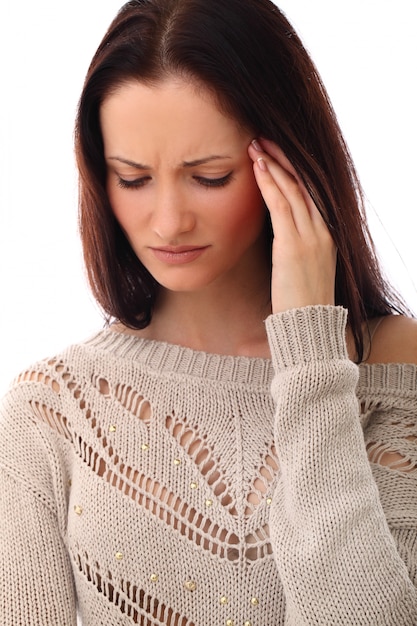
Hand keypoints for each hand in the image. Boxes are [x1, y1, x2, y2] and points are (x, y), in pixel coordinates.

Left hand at [248, 138, 336, 313]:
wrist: (307, 326)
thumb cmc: (301, 303)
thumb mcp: (303, 270)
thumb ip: (295, 248)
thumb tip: (280, 237)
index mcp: (326, 235)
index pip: (309, 194)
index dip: (292, 170)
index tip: (275, 154)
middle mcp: (322, 231)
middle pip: (303, 184)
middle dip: (282, 159)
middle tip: (262, 139)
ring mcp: (311, 237)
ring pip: (293, 190)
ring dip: (273, 164)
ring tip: (255, 145)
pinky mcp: (294, 245)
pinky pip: (281, 206)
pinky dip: (269, 184)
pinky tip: (257, 168)